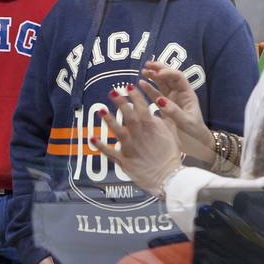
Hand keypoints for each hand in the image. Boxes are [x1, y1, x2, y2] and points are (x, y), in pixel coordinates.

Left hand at [94, 84, 184, 198]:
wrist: (168, 177)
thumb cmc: (171, 156)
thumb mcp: (171, 134)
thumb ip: (164, 119)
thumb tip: (159, 107)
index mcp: (152, 127)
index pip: (143, 107)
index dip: (135, 96)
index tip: (129, 86)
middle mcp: (140, 135)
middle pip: (129, 116)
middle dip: (121, 103)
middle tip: (112, 92)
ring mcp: (131, 147)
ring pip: (118, 131)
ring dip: (109, 120)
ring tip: (101, 110)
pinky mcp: (125, 160)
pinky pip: (110, 152)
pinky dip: (100, 146)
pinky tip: (92, 138)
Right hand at [140, 62, 213, 163]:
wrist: (196, 145)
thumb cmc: (195, 133)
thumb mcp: (186, 123)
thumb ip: (174, 111)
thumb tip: (160, 100)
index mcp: (187, 94)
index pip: (178, 77)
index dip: (168, 73)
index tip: (157, 74)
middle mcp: (179, 94)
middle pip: (169, 77)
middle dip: (159, 69)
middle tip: (147, 64)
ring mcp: (172, 100)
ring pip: (162, 84)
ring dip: (153, 76)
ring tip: (143, 71)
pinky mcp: (165, 107)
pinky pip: (156, 94)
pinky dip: (149, 89)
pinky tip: (140, 84)